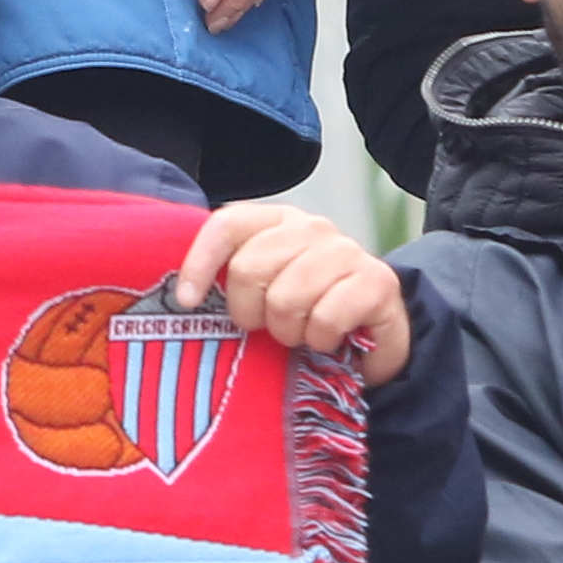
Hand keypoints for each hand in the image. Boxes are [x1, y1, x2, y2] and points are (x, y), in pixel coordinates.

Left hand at [174, 201, 412, 385]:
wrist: (376, 336)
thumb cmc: (308, 313)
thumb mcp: (265, 291)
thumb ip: (232, 280)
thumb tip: (185, 296)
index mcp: (278, 221)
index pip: (228, 224)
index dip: (200, 263)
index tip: (188, 301)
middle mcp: (312, 227)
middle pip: (248, 269)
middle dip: (250, 313)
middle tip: (269, 327)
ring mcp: (347, 251)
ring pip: (286, 299)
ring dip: (289, 332)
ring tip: (302, 334)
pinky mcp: (377, 281)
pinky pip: (325, 319)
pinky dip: (321, 341)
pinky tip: (330, 339)